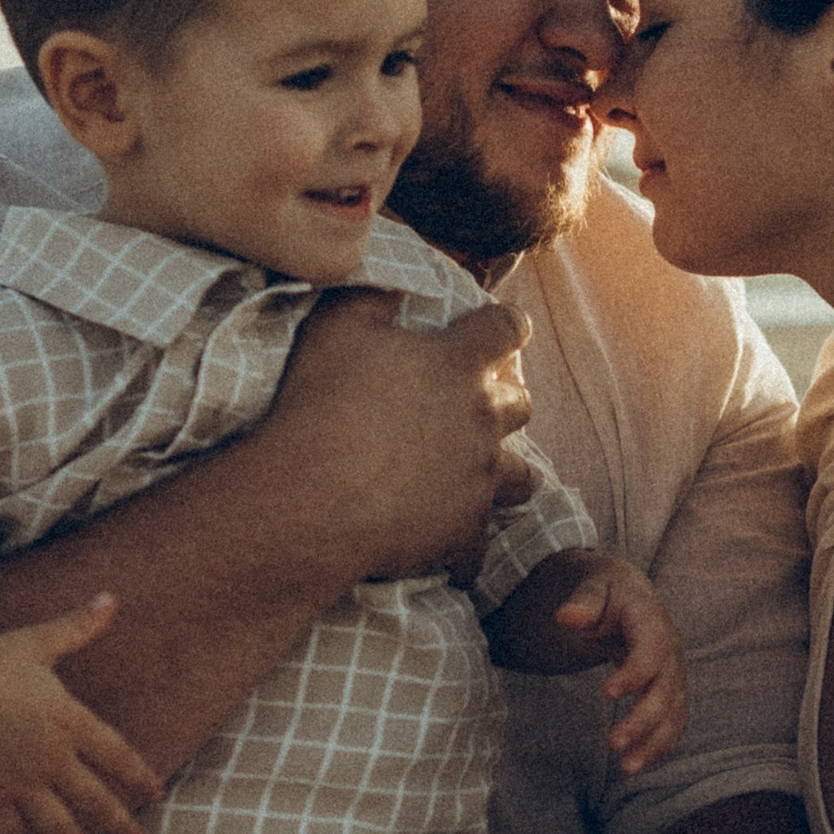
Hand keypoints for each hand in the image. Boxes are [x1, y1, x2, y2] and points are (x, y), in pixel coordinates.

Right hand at [0, 594, 164, 833]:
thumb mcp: (38, 642)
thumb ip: (78, 627)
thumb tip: (111, 598)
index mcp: (69, 720)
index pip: (117, 755)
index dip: (139, 777)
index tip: (155, 793)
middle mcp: (52, 756)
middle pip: (94, 800)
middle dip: (118, 825)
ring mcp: (21, 780)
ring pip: (56, 825)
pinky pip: (9, 829)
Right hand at [265, 289, 535, 586]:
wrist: (310, 497)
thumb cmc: (319, 402)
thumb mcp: (336, 326)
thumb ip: (374, 296)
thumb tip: (396, 283)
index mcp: (458, 364)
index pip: (507, 328)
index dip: (507, 325)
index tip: (504, 328)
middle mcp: (481, 419)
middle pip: (522, 404)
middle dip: (506, 400)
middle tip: (479, 406)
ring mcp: (479, 479)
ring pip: (522, 477)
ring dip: (506, 473)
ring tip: (478, 476)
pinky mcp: (464, 531)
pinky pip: (479, 546)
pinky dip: (464, 546)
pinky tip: (448, 550)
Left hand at [548, 563, 687, 774]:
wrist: (627, 597)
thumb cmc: (605, 593)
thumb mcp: (591, 588)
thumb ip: (581, 603)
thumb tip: (566, 616)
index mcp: (651, 621)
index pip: (652, 650)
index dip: (635, 673)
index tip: (606, 694)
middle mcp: (670, 650)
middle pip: (665, 689)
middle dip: (643, 719)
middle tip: (613, 743)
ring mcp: (672, 673)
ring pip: (673, 713)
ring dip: (654, 743)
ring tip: (626, 768)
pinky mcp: (669, 692)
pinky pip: (673, 723)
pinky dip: (659, 746)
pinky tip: (635, 765)